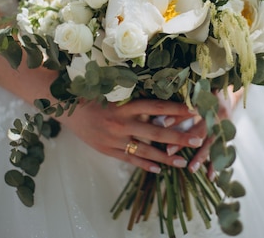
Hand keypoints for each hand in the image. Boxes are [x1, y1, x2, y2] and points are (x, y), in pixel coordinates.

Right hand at [60, 99, 205, 172]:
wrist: (66, 108)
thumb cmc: (93, 96)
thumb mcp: (114, 93)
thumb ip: (134, 100)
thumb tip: (160, 102)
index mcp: (125, 105)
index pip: (156, 107)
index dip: (175, 109)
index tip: (194, 110)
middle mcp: (121, 123)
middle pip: (156, 132)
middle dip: (178, 138)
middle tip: (197, 141)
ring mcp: (114, 139)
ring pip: (145, 150)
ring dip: (166, 158)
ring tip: (183, 163)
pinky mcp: (107, 150)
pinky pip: (129, 159)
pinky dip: (144, 164)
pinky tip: (158, 169)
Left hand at [168, 87, 241, 177]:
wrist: (228, 96)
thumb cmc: (207, 94)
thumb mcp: (196, 96)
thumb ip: (180, 110)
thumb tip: (161, 122)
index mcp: (213, 102)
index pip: (193, 111)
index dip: (178, 118)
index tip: (162, 125)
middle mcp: (222, 116)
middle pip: (203, 131)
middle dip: (186, 142)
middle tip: (169, 152)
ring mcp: (228, 128)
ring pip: (214, 144)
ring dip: (202, 157)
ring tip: (191, 169)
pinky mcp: (229, 137)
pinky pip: (222, 152)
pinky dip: (216, 164)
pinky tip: (209, 177)